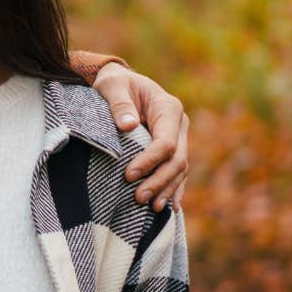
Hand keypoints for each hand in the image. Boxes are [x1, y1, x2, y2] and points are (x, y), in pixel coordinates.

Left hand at [91, 63, 188, 210]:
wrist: (120, 83)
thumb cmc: (114, 83)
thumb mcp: (111, 86)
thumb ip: (119, 103)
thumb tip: (127, 125)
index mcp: (168, 108)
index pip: (165, 142)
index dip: (149, 161)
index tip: (129, 175)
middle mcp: (179, 124)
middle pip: (177, 159)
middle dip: (159, 180)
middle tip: (138, 197)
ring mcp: (178, 137)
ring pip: (180, 169)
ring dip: (167, 189)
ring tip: (152, 207)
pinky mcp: (172, 149)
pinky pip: (177, 172)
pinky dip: (173, 189)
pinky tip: (168, 208)